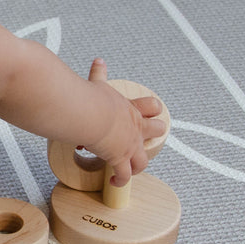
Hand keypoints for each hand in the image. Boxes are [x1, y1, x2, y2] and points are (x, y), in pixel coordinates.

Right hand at [81, 59, 167, 186]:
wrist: (88, 114)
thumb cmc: (91, 99)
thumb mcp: (98, 84)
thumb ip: (99, 73)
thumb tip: (98, 61)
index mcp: (130, 108)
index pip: (152, 106)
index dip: (153, 110)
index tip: (150, 114)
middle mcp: (134, 127)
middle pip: (157, 131)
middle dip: (154, 135)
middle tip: (147, 139)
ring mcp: (129, 145)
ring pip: (143, 160)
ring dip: (139, 165)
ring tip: (133, 169)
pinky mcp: (119, 158)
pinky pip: (124, 175)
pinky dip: (121, 180)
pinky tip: (115, 182)